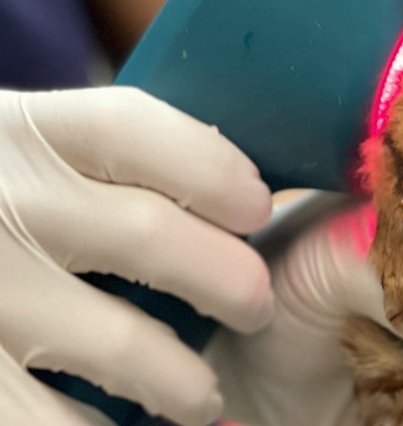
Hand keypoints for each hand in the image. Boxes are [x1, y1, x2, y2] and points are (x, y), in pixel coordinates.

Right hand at [0, 87, 273, 424]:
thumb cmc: (1, 206)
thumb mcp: (28, 158)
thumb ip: (102, 160)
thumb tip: (238, 192)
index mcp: (22, 133)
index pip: (128, 127)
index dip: (211, 167)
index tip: (257, 207)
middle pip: (147, 233)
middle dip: (229, 280)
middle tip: (255, 307)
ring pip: (120, 343)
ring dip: (183, 380)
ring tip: (203, 396)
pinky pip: (50, 416)